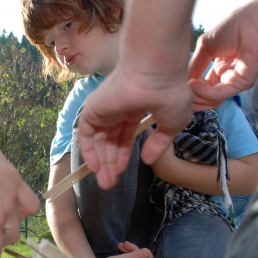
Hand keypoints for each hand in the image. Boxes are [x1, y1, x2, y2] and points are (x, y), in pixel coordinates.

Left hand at [78, 65, 192, 188]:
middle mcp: (117, 108)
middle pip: (109, 141)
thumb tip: (147, 160)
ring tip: (106, 183)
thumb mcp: (171, 125)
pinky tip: (96, 168)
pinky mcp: (93, 109)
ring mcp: (104, 108)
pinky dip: (89, 152)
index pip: (123, 135)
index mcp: (135, 108)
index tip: (122, 172)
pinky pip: (87, 135)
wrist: (156, 74)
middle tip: (110, 184)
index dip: (123, 155)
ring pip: (98, 140)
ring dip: (101, 163)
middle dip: (110, 163)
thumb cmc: (169, 94)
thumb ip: (158, 143)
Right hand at [189, 0, 257, 109]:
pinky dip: (204, 92)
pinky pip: (219, 94)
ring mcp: (233, 80)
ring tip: (187, 88)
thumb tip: (184, 82)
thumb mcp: (206, 45)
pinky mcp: (241, 84)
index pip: (202, 84)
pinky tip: (194, 84)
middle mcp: (226, 75)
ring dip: (196, 96)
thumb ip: (194, 65)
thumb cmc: (234, 27)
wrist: (257, 22)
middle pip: (205, 95)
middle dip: (190, 96)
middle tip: (179, 94)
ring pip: (211, 98)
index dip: (188, 87)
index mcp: (219, 65)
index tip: (176, 85)